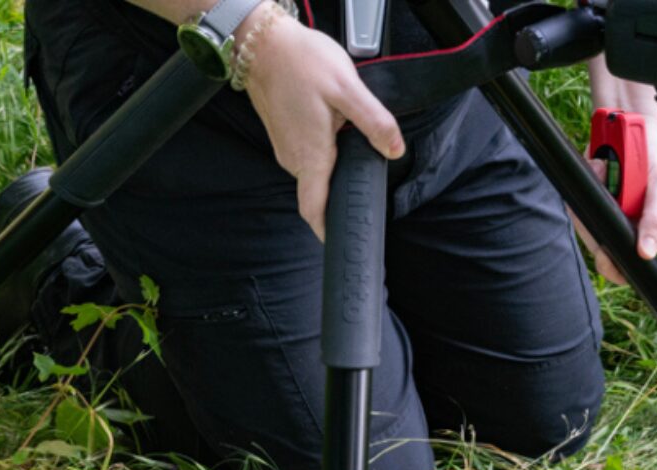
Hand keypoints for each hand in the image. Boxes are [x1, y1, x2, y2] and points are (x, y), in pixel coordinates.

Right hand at [245, 10, 404, 239]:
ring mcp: (286, 149)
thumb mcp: (346, 89)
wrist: (260, 40)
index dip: (327, 231)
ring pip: (313, 173)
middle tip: (362, 191)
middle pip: (318, 193)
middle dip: (339, 196)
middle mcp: (294, 160)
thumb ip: (374, 122)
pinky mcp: (284, 136)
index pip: (315, 210)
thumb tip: (395, 150)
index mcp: (310, 157)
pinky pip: (306, 157)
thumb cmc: (300, 61)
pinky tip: (334, 134)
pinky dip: (322, 154)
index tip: (342, 242)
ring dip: (332, 171)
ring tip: (351, 155)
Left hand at [578, 62, 656, 283]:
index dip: (613, 267)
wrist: (638, 122)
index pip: (623, 264)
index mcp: (641, 232)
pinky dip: (586, 177)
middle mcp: (618, 224)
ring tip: (608, 165)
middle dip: (597, 220)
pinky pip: (576, 194)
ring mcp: (600, 208)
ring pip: (584, 217)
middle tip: (607, 187)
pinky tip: (600, 162)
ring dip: (593, 192)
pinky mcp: (585, 192)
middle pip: (597, 241)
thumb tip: (647, 252)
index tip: (606, 256)